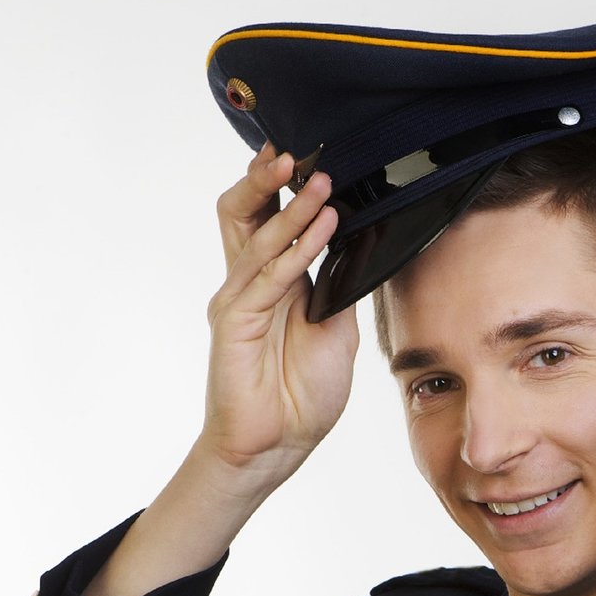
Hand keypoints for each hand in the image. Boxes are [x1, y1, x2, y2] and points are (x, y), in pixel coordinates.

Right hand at [199, 146, 358, 488]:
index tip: (306, 153)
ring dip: (292, 207)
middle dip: (265, 179)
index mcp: (272, 282)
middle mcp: (248, 283)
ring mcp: (238, 299)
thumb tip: (361, 242)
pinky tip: (324, 227)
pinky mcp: (234, 321)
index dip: (279, 185)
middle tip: (295, 151)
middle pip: (243, 213)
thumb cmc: (303, 393)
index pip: (266, 218)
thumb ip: (340, 287)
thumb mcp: (337, 330)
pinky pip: (269, 275)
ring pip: (257, 236)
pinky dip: (298, 248)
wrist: (278, 445)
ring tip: (320, 179)